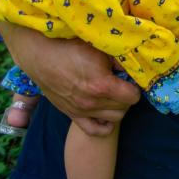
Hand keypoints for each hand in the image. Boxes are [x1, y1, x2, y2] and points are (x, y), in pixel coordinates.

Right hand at [0, 22, 139, 135]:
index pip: (133, 96)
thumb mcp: (101, 50)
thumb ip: (121, 61)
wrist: (42, 56)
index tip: (132, 78)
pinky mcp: (72, 114)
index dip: (136, 86)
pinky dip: (105, 125)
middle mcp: (92, 102)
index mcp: (102, 86)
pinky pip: (94, 130)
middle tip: (124, 83)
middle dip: (128, 95)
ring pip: (114, 118)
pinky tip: (108, 113)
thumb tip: (136, 69)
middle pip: (125, 107)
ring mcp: (81, 111)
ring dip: (119, 107)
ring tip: (116, 94)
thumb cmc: (72, 48)